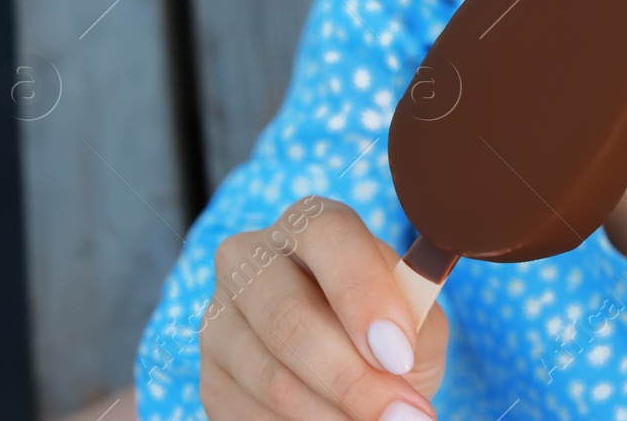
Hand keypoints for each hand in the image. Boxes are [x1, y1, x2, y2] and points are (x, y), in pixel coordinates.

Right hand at [199, 196, 447, 419]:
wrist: (348, 373)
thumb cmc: (388, 333)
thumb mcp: (417, 320)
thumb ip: (415, 325)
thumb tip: (395, 351)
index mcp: (313, 224)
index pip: (328, 237)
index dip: (363, 296)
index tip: (398, 355)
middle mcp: (252, 258)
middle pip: (289, 316)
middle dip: (351, 378)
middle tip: (402, 415)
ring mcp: (220, 317)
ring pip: (271, 377)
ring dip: (332, 415)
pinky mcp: (209, 376)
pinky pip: (250, 413)